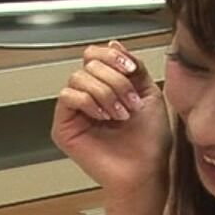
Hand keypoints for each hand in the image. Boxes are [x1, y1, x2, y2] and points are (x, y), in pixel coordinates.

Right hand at [52, 40, 171, 194]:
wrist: (146, 170)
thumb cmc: (150, 141)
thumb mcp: (149, 92)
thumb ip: (134, 66)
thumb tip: (114, 43)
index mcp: (107, 86)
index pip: (96, 55)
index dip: (112, 56)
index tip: (130, 69)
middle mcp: (89, 96)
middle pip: (89, 63)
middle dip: (115, 80)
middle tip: (130, 103)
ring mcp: (75, 111)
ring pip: (78, 77)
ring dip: (105, 92)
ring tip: (120, 114)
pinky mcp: (63, 127)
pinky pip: (67, 97)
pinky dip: (88, 102)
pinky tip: (103, 117)